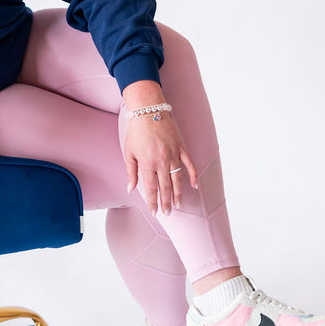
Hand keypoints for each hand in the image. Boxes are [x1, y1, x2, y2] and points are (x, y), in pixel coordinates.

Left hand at [120, 82, 196, 216]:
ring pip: (178, 179)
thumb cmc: (137, 132)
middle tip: (167, 213)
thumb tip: (131, 188)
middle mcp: (162, 161)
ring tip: (178, 205)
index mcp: (148, 163)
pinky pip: (190, 164)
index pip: (151, 189)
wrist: (149, 112)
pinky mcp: (181, 148)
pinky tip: (195, 186)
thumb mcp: (129, 152)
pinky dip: (194, 175)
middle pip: (165, 187)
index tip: (155, 212)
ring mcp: (173, 155)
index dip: (153, 202)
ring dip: (178, 194)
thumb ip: (131, 172)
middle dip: (166, 202)